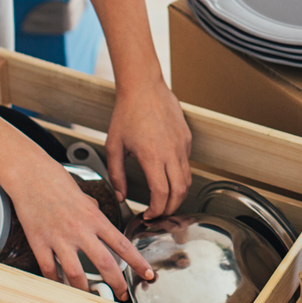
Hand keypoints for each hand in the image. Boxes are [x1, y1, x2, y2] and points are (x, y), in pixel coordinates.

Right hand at [9, 154, 154, 294]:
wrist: (30, 175)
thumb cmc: (56, 181)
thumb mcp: (84, 196)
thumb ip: (94, 214)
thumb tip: (99, 225)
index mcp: (94, 218)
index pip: (123, 244)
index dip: (138, 262)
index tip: (148, 274)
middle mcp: (80, 230)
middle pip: (105, 263)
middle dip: (117, 283)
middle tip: (122, 294)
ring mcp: (59, 238)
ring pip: (76, 273)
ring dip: (85, 290)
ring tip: (91, 299)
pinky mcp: (39, 242)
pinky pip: (49, 269)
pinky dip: (55, 282)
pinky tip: (60, 287)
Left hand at [107, 73, 192, 219]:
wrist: (144, 87)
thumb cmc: (126, 113)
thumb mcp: (114, 146)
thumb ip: (116, 174)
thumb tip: (120, 195)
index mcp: (152, 156)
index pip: (162, 195)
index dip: (157, 211)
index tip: (149, 215)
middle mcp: (171, 152)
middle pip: (180, 192)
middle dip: (170, 209)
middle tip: (159, 215)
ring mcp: (182, 145)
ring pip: (187, 179)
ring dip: (178, 195)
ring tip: (165, 201)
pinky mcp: (186, 138)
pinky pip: (187, 163)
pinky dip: (180, 176)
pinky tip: (167, 176)